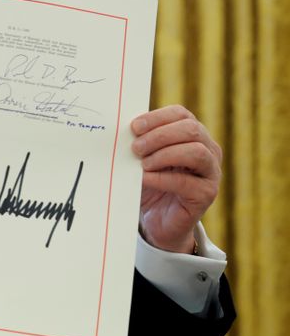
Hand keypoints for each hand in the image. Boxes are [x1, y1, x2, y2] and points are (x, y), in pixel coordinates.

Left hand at [131, 105, 221, 252]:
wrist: (158, 220)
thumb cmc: (151, 185)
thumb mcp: (144, 160)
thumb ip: (141, 144)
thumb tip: (123, 131)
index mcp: (193, 135)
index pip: (181, 115)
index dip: (158, 118)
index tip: (134, 127)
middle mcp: (208, 150)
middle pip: (191, 129)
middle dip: (160, 136)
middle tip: (135, 148)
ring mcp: (211, 172)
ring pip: (196, 152)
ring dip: (165, 155)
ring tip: (143, 164)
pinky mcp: (207, 194)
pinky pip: (187, 182)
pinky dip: (162, 178)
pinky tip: (145, 179)